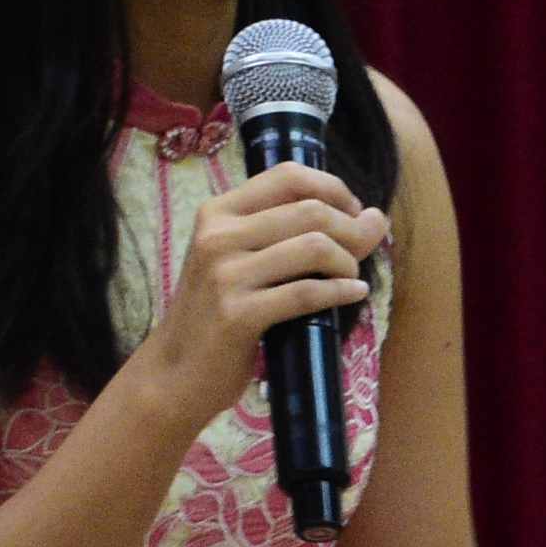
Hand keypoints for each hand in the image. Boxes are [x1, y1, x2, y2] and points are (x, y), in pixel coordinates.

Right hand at [134, 159, 388, 424]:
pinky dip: (342, 291)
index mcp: (218, 212)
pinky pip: (307, 293)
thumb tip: (367, 217)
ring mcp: (225, 274)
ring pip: (315, 247)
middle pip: (311, 211)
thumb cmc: (218, 312)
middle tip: (368, 247)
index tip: (355, 212)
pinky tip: (354, 293)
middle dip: (355, 228)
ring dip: (348, 261)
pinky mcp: (238, 314)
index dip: (335, 189)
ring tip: (352, 276)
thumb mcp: (237, 259)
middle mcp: (218, 235)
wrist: (177, 370)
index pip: (288, 176)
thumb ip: (284, 234)